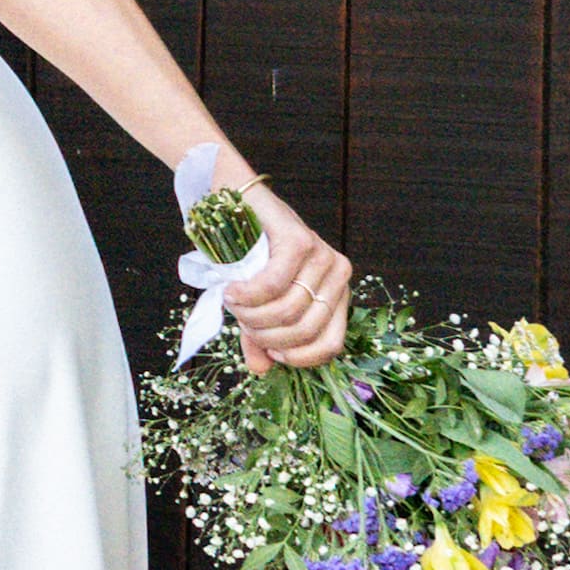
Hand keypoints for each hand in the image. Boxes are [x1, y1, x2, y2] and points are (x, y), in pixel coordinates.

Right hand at [219, 171, 351, 371]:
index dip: (298, 358)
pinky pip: (273, 285)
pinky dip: (247, 296)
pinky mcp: (300, 241)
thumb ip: (261, 335)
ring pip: (288, 311)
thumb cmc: (248, 252)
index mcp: (336, 293)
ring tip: (233, 303)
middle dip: (266, 335)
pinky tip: (231, 292)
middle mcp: (337, 275)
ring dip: (252, 315)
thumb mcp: (259, 302)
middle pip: (305, 330)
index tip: (269, 353)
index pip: (331, 344)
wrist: (234, 199)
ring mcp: (322, 256)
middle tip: (241, 321)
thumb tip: (260, 370)